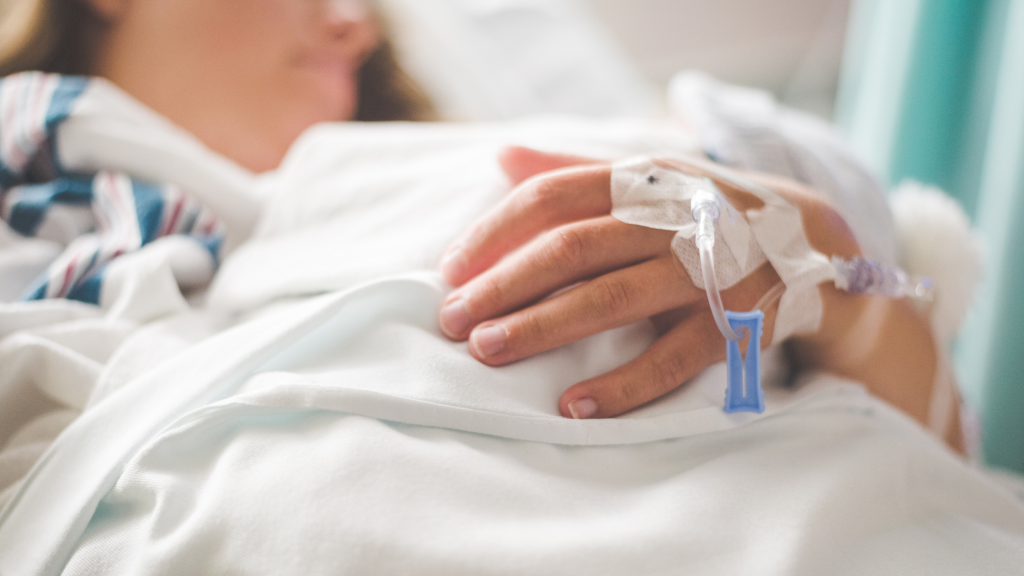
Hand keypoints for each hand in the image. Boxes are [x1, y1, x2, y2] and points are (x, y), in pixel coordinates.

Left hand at [437, 147, 784, 418]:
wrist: (809, 238)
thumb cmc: (700, 210)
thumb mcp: (646, 178)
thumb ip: (574, 170)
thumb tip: (501, 157)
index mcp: (640, 181)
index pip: (553, 195)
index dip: (494, 230)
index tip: (449, 268)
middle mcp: (669, 219)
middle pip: (572, 248)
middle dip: (504, 284)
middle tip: (452, 319)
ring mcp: (704, 271)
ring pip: (612, 298)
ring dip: (544, 327)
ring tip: (489, 351)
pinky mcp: (734, 322)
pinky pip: (672, 359)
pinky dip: (623, 384)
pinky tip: (574, 405)